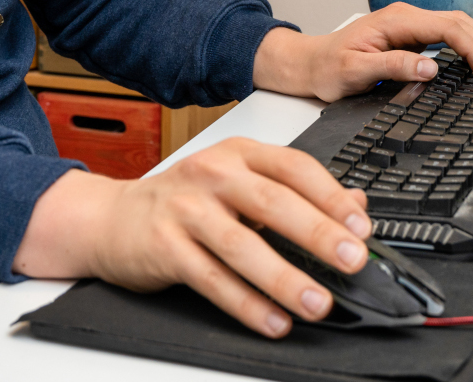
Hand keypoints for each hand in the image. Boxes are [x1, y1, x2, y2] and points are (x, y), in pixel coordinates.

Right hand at [13, 137, 371, 337]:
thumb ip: (293, 190)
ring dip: (285, 279)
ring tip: (317, 303)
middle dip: (319, 234)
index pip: (295, 167)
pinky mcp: (165, 246)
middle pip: (273, 203)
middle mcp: (213, 174)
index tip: (361, 226)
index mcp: (239, 153)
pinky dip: (246, 304)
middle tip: (353, 261)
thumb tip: (355, 202)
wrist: (111, 217)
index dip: (332, 196)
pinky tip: (273, 320)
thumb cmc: (182, 200)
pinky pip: (212, 279)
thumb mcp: (238, 181)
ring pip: (243, 246)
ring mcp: (187, 209)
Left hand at [251, 3, 472, 101]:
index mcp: (396, 20)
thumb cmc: (328, 68)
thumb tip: (431, 67)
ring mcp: (409, 24)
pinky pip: (447, 35)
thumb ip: (394, 67)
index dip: (472, 50)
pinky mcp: (410, 35)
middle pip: (459, 22)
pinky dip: (468, 46)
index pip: (447, 28)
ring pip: (456, 26)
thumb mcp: (356, 72)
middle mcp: (406, 16)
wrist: (310, 63)